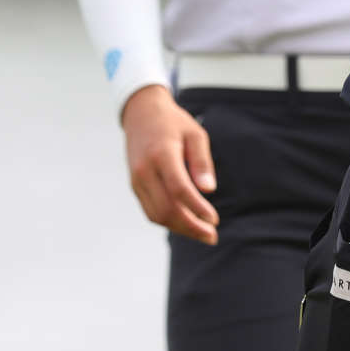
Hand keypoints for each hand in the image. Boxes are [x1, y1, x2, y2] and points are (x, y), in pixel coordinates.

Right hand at [121, 84, 218, 244]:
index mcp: (162, 155)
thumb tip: (209, 190)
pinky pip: (150, 211)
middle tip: (212, 235)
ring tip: (203, 233)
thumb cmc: (174, 123)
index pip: (179, 190)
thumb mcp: (195, 134)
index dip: (197, 208)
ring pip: (156, 215)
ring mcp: (136, 180)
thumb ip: (202, 162)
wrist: (141, 114)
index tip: (215, 220)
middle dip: (191, 226)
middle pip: (167, 208)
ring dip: (180, 228)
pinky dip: (169, 221)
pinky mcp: (135, 186)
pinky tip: (187, 223)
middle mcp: (145, 171)